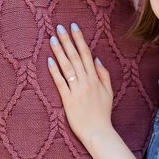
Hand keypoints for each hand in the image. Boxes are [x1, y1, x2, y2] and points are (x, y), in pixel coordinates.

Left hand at [48, 23, 113, 144]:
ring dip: (59, 51)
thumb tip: (96, 59)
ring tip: (52, 39)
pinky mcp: (68, 100)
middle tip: (59, 27)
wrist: (98, 132)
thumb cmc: (103, 112)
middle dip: (67, 40)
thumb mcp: (109, 92)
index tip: (73, 26)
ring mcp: (77, 90)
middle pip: (75, 56)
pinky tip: (49, 60)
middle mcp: (86, 81)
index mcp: (95, 78)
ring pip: (67, 67)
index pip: (86, 53)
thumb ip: (103, 74)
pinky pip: (60, 83)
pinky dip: (55, 71)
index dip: (79, 39)